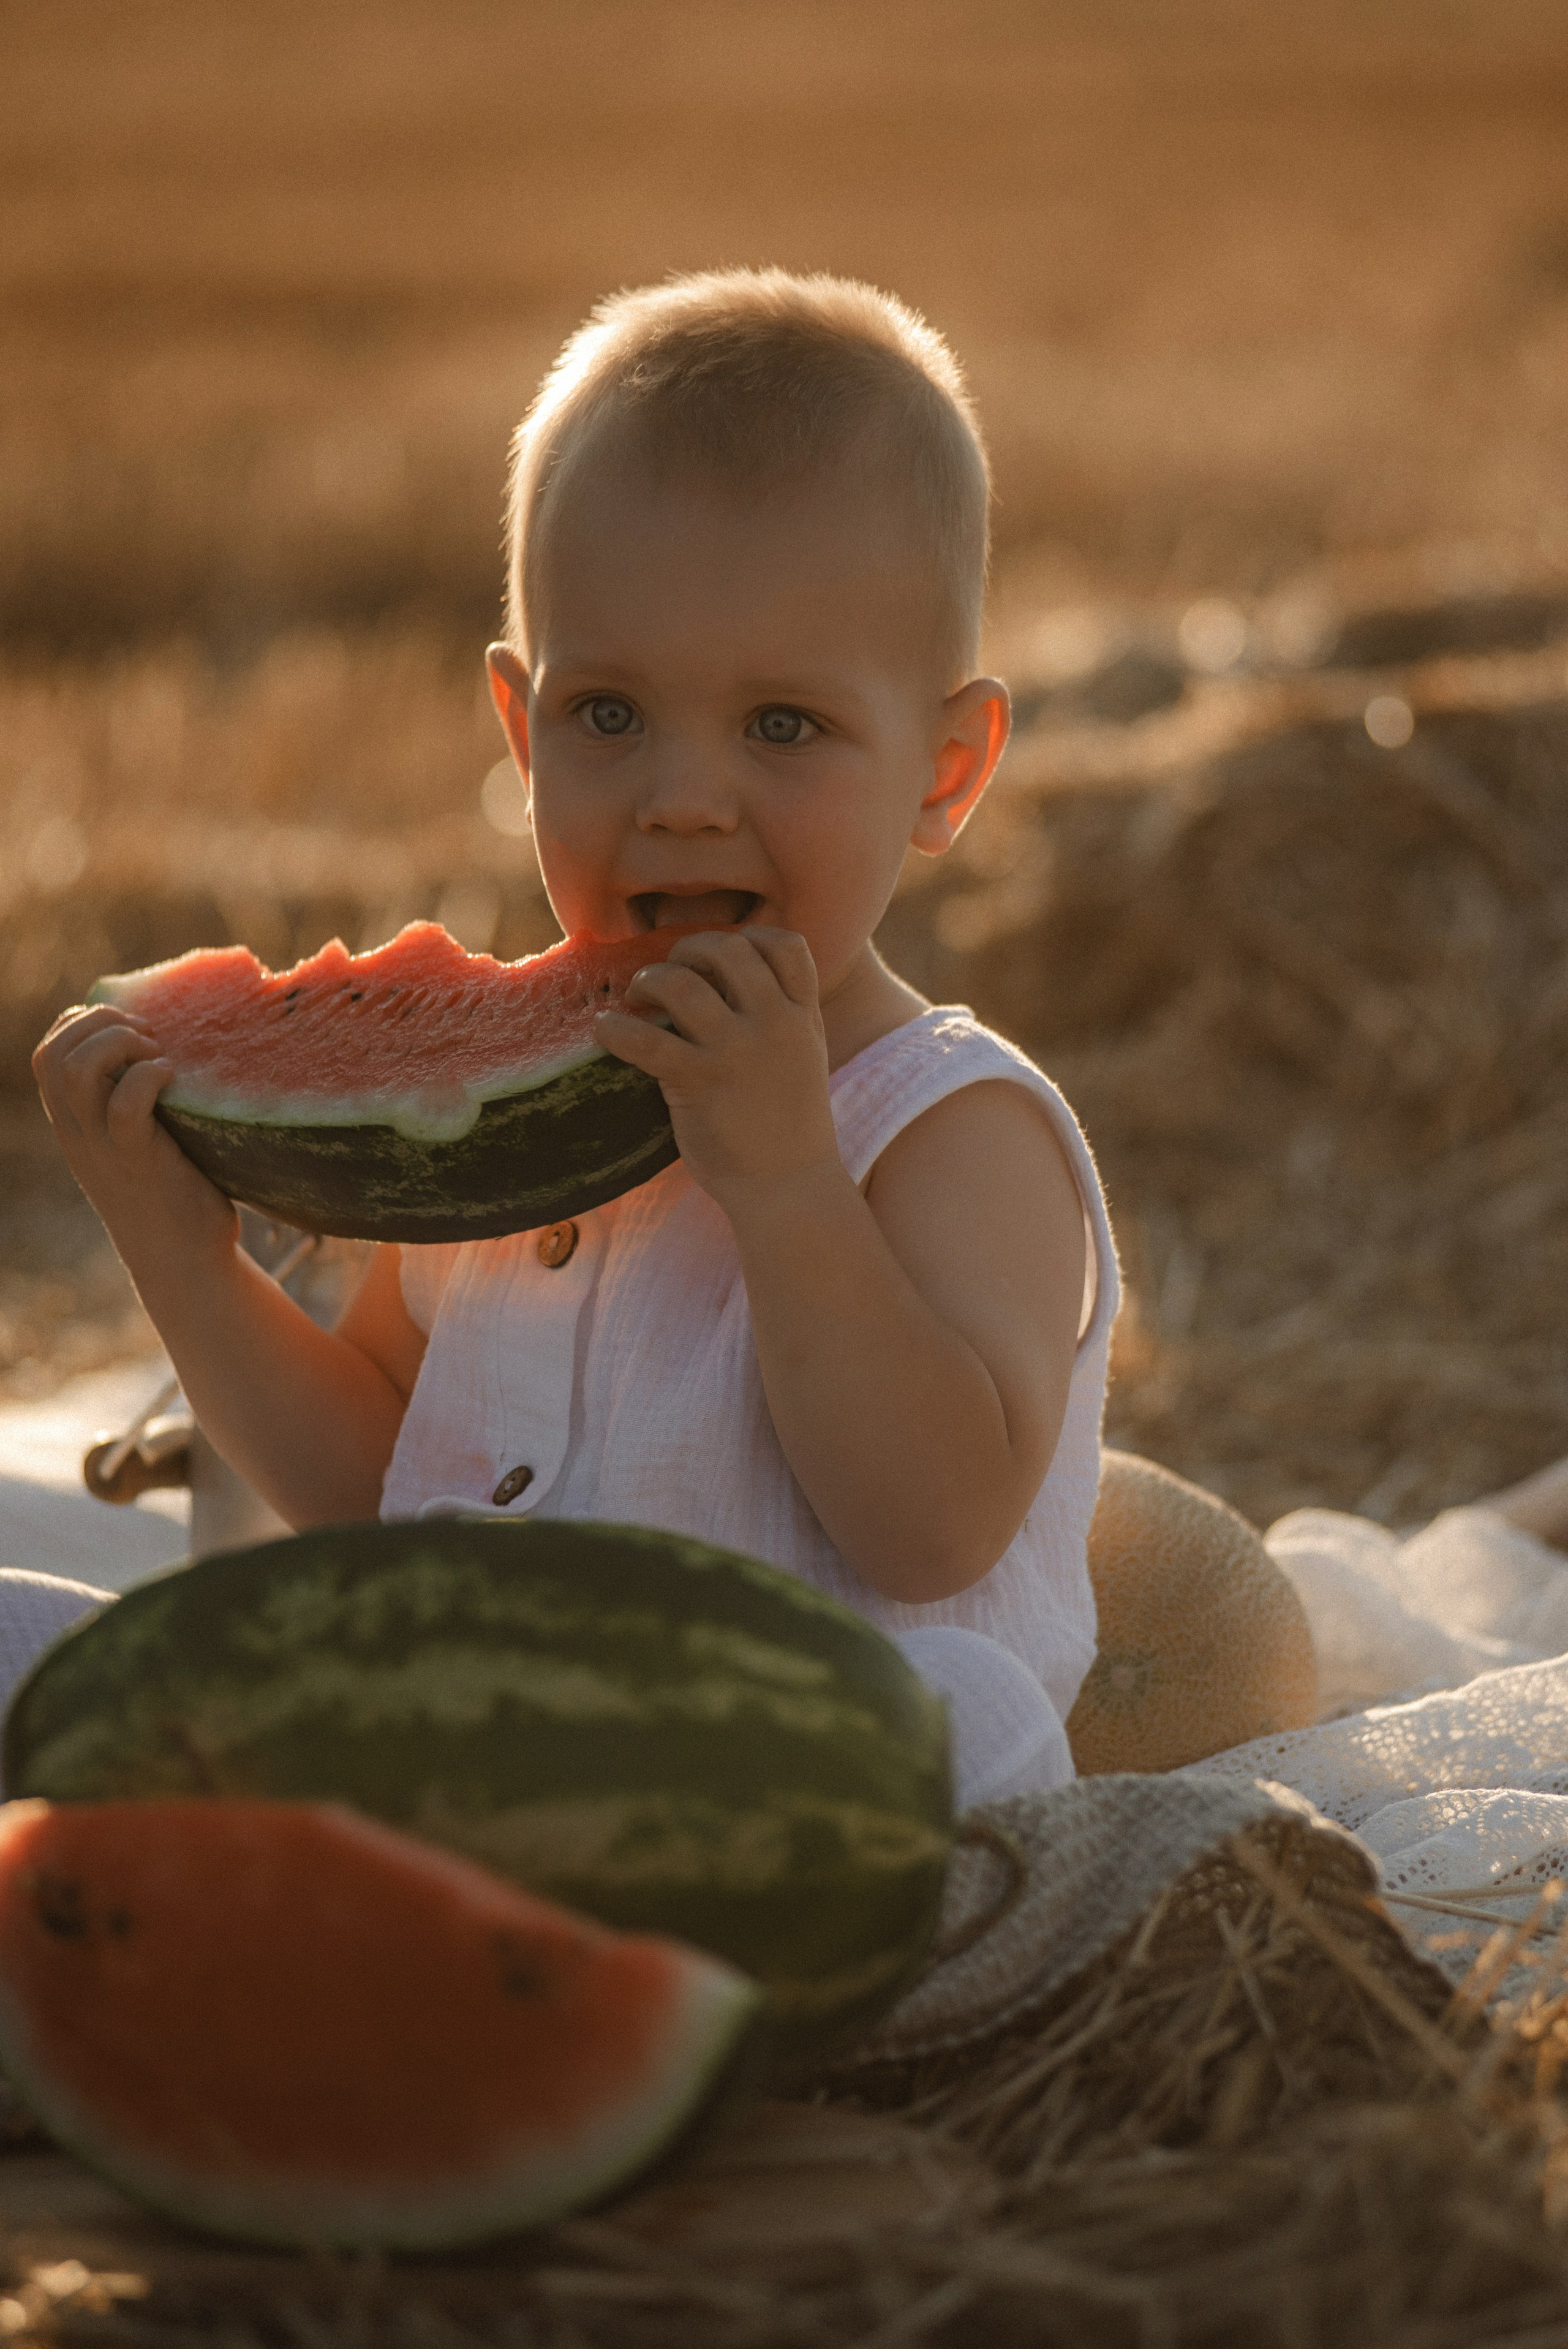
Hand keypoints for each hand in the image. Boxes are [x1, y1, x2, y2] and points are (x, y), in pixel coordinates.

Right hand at [32, 1004, 236, 1272]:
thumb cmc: (173, 1195)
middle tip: (148, 1035)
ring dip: (121, 1043)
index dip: (82, 1023)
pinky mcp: (137, 1160)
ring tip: (158, 1054)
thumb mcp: (136, 1144)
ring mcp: (103, 1147)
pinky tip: (175, 1077)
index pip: (48, 1054)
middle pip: (54, 1053)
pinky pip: (127, 1104)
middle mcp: (77, 1132)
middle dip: (100, 1022)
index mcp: (72, 1123)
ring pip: (79, 1070)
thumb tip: (163, 1050)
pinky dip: (150, 1076)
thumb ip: (130, 1104)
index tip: (130, 1028)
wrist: (183, 1262)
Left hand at [594, 928, 841, 1210]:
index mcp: (803, 1017)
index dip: (749, 939)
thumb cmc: (788, 1129)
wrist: (789, 1189)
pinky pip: (645, 1039)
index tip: (723, 958)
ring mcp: (737, 1051)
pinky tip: (605, 1030)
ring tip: (638, 998)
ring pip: (682, 982)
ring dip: (650, 980)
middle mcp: (775, 1024)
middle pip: (729, 948)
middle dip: (690, 950)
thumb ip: (778, 1020)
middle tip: (670, 974)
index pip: (786, 944)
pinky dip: (615, 1028)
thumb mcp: (803, 1060)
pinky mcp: (699, 1082)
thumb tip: (722, 987)